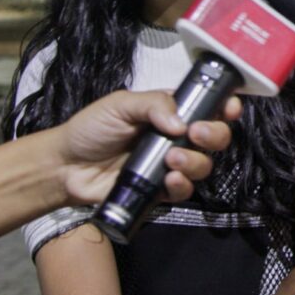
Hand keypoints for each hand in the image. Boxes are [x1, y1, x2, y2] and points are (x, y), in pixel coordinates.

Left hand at [55, 90, 241, 203]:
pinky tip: (169, 180)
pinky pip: (184, 190)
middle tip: (196, 134)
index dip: (225, 106)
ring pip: (204, 165)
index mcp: (171, 111)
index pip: (208, 106)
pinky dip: (182, 186)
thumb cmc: (92, 128)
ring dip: (196, 162)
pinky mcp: (160, 190)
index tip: (229, 108)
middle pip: (215, 137)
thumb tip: (182, 122)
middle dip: (214, 135)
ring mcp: (170, 164)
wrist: (65, 166)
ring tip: (173, 159)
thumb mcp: (120, 104)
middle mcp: (177, 137)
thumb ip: (153, 104)